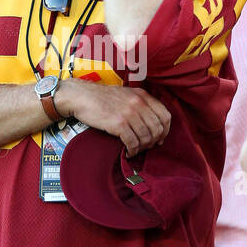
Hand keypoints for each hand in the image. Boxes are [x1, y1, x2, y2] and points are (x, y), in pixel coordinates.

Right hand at [55, 79, 170, 157]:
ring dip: (142, 148)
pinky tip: (128, 152)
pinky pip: (133, 142)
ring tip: (135, 149)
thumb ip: (140, 103)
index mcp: (143, 95)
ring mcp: (129, 113)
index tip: (160, 138)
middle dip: (153, 141)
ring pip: (146, 138)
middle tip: (146, 146)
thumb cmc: (102, 98)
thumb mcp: (126, 94)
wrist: (81, 96)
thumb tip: (153, 123)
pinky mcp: (118, 124)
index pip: (165, 115)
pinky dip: (132, 151)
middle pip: (157, 129)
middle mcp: (139, 103)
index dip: (165, 130)